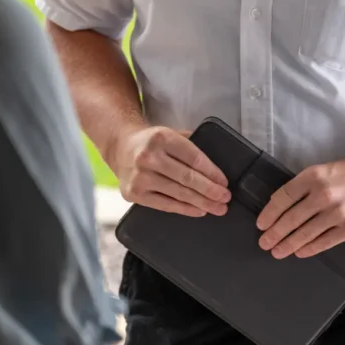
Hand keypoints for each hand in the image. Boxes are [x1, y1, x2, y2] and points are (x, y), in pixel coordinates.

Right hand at [113, 125, 230, 217]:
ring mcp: (140, 177)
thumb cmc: (150, 142)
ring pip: (179, 193)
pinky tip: (198, 210)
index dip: (212, 172)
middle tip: (225, 198)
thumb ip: (190, 145)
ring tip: (217, 207)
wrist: (119, 146)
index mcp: (162, 138)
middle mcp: (149, 157)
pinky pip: (166, 205)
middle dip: (211, 190)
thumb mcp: (169, 134)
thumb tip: (215, 168)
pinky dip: (185, 209)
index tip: (224, 182)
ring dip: (202, 203)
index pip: (194, 158)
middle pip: (188, 178)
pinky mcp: (134, 193)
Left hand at [256, 155, 344, 258]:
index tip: (261, 224)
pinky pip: (324, 242)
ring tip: (277, 251)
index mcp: (314, 176)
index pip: (284, 197)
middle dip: (275, 233)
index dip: (269, 213)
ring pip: (306, 233)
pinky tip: (299, 252)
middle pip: (292, 218)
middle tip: (264, 243)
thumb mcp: (324, 170)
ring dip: (288, 244)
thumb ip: (305, 186)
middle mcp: (324, 195)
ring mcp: (338, 214)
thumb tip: (282, 206)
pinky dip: (309, 249)